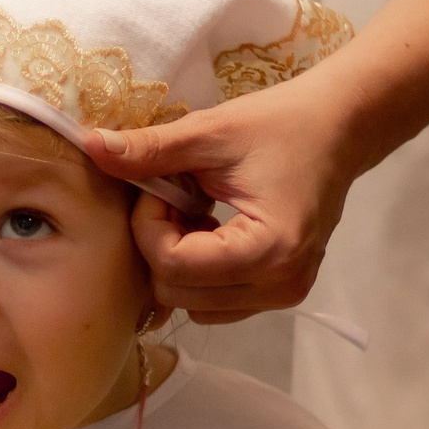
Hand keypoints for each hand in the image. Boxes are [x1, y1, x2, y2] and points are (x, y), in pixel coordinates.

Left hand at [83, 61, 367, 321]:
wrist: (338, 128)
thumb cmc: (280, 124)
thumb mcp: (211, 132)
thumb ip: (150, 149)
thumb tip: (89, 145)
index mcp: (269, 249)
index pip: (174, 265)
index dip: (150, 224)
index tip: (162, 185)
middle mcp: (280, 285)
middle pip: (177, 292)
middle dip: (160, 244)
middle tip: (176, 196)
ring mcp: (283, 295)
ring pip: (191, 305)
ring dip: (177, 262)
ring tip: (195, 214)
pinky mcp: (279, 294)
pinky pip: (213, 305)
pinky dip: (198, 274)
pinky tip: (210, 232)